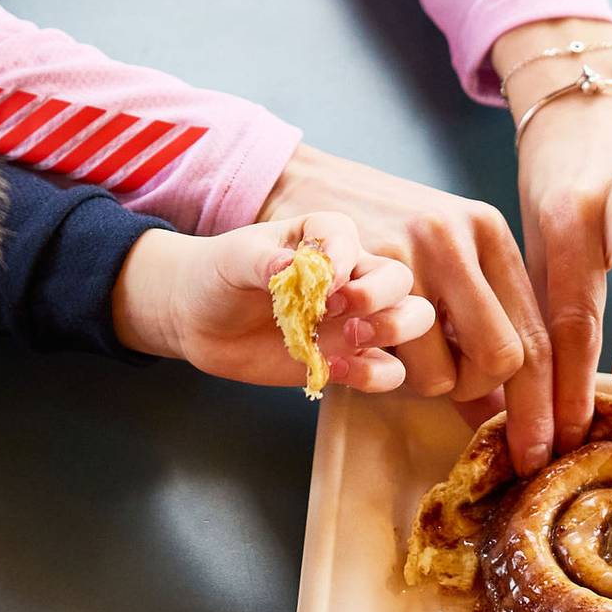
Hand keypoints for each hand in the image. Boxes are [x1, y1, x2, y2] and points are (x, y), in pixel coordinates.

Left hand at [111, 211, 435, 389]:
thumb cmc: (219, 274)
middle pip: (399, 277)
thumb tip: (286, 267)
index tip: (320, 280)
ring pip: (411, 318)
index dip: (340, 258)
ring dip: (394, 330)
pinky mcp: (346, 358)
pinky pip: (387, 368)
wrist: (200, 319)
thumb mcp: (233, 259)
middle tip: (337, 310)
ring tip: (350, 338)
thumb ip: (262, 260)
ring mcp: (352, 318)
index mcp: (323, 236)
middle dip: (380, 296)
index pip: (348, 237)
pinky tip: (335, 371)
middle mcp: (348, 274)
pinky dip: (374, 375)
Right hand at [257, 144, 556, 469]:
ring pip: (446, 370)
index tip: (538, 453)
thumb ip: (478, 321)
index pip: (537, 335)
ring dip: (422, 380)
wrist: (301, 183)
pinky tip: (367, 340)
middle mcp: (461, 235)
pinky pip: (394, 359)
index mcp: (489, 233)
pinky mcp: (364, 266)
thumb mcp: (440, 259)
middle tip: (445, 380)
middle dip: (475, 389)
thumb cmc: (376, 230)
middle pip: (503, 358)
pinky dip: (382, 368)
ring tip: (396, 347)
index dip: (542, 403)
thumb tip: (508, 413)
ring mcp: (412, 248)